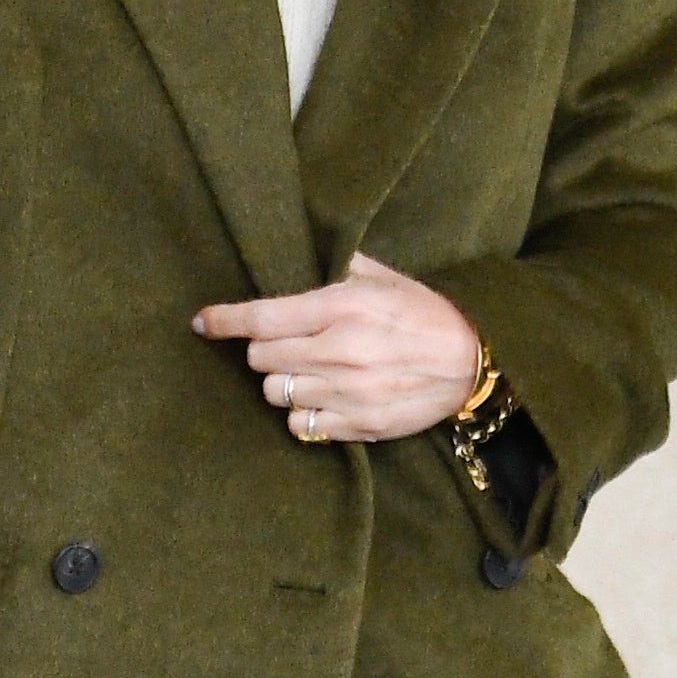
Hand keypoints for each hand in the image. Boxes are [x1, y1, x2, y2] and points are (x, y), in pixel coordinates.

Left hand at [193, 253, 484, 442]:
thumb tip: (294, 252)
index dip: (224, 320)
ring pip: (276, 393)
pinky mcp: (359, 425)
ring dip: (284, 381)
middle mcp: (340, 351)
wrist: (474, 361)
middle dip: (265, 349)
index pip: (261, 318)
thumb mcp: (384, 278)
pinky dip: (304, 414)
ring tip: (309, 371)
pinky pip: (301, 425)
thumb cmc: (424, 314)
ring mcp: (348, 393)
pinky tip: (324, 398)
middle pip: (260, 358)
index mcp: (342, 308)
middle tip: (288, 343)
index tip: (203, 322)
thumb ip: (336, 267)